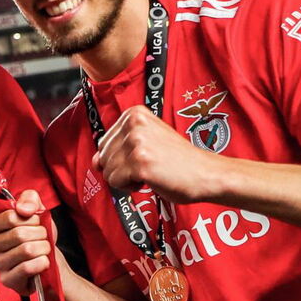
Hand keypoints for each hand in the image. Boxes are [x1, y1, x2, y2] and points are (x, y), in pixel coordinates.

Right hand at [0, 190, 54, 294]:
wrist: (50, 260)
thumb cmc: (39, 236)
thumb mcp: (37, 211)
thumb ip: (30, 199)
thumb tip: (23, 209)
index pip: (10, 217)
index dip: (31, 219)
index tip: (35, 223)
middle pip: (19, 234)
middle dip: (40, 234)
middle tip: (42, 238)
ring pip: (26, 250)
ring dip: (43, 248)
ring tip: (43, 250)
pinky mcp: (7, 280)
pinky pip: (27, 268)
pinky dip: (42, 263)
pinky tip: (42, 262)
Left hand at [92, 105, 222, 203]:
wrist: (206, 174)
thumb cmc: (177, 161)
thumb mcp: (145, 143)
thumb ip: (117, 148)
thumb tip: (94, 162)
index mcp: (134, 113)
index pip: (104, 143)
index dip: (121, 157)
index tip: (144, 156)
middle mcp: (134, 123)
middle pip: (103, 156)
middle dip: (121, 168)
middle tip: (148, 166)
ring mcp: (136, 142)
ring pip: (107, 171)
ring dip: (126, 179)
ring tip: (151, 171)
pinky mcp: (139, 162)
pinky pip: (115, 182)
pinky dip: (129, 187)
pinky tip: (150, 179)